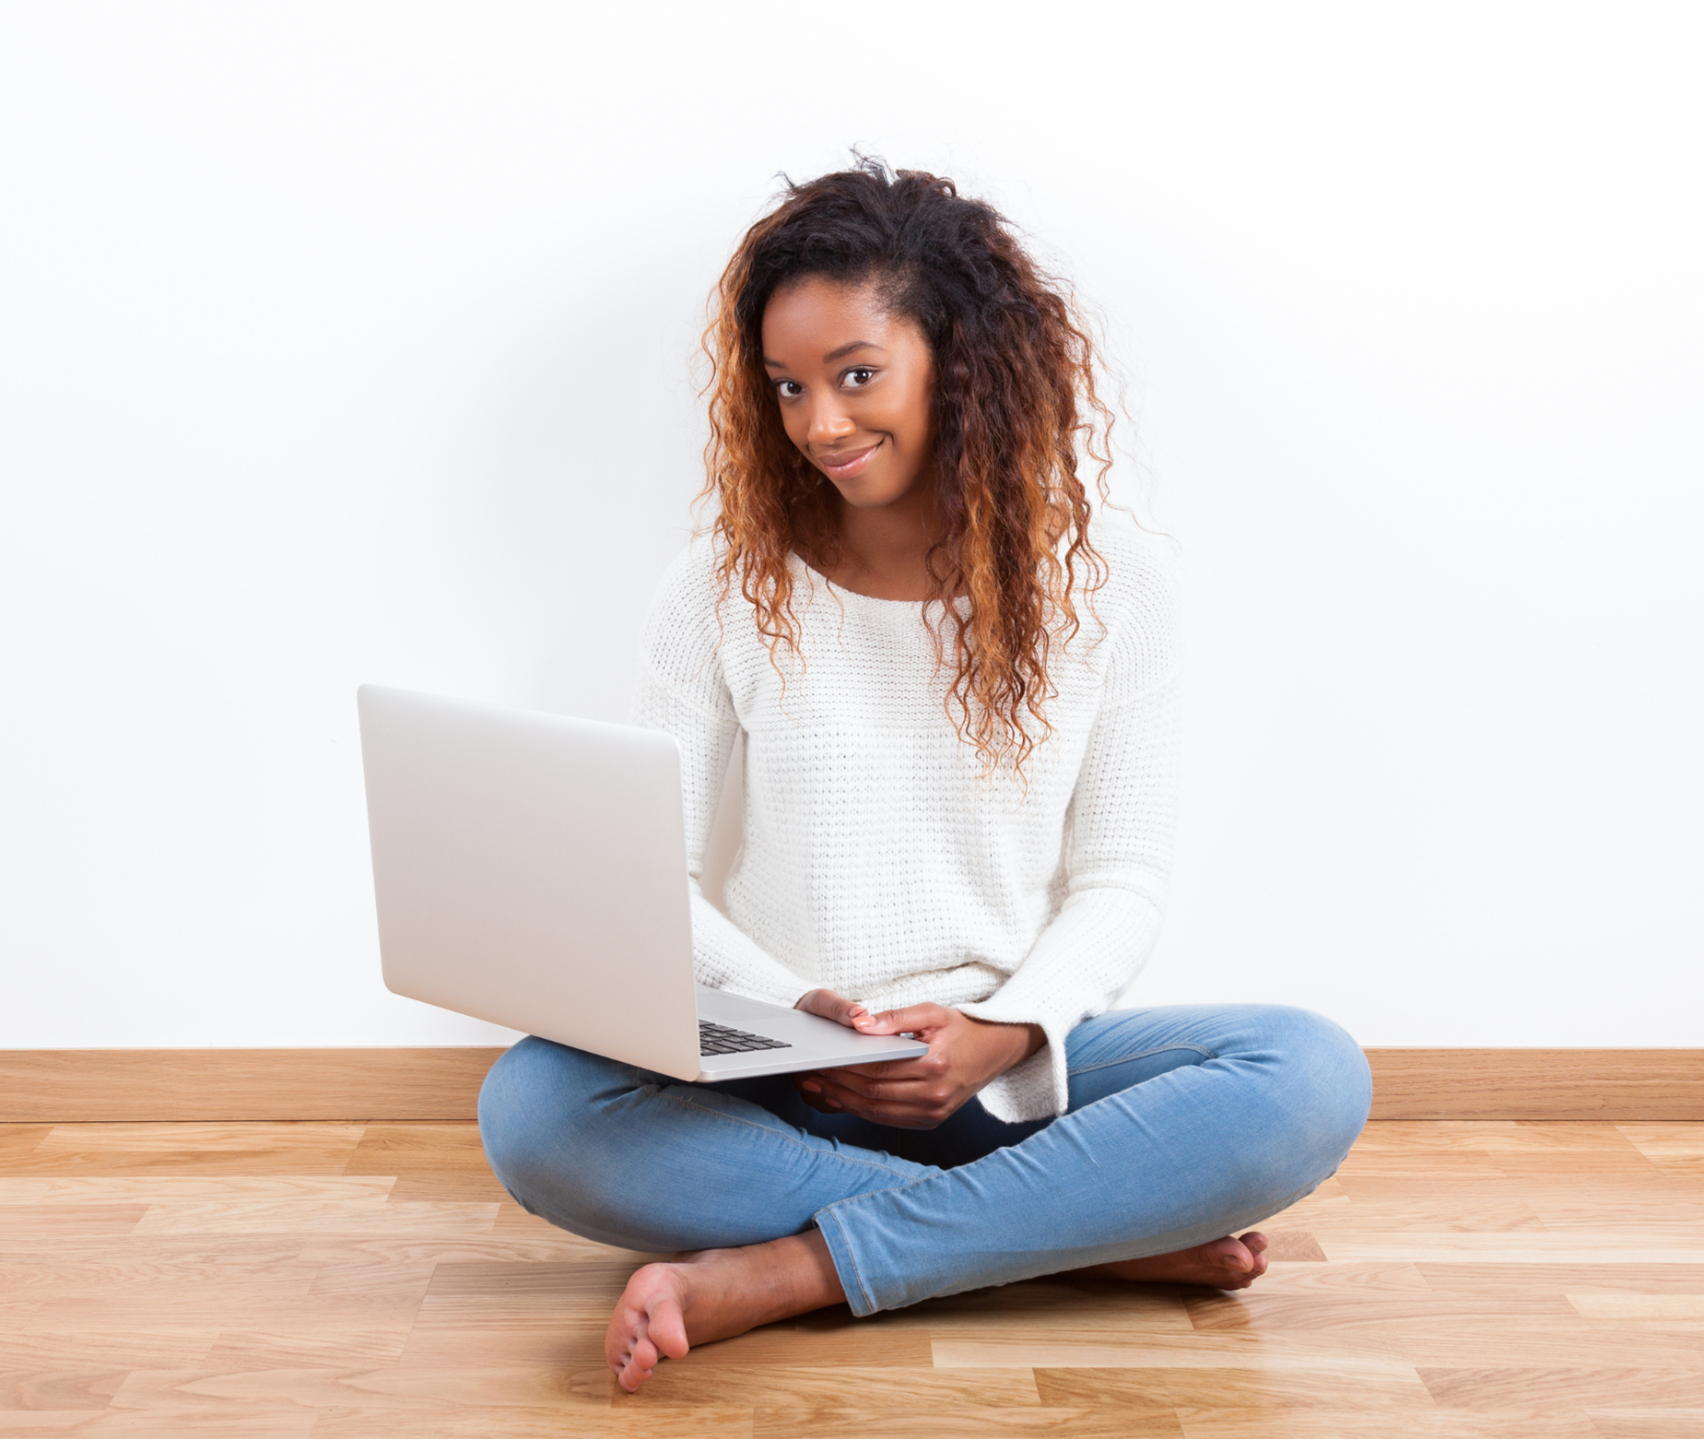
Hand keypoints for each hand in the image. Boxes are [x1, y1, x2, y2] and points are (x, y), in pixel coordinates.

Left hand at [791, 991, 1043, 1128]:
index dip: (846, 1066)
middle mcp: (935, 1095)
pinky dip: (863, 1111)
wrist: (993, 1051)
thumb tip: (861, 1025)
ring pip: (877, 1112)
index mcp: (935, 1065)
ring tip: (820, 1088)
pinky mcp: (931, 1121)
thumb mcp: (932, 1012)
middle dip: (839, 1084)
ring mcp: (934, 1113)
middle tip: (812, 1074)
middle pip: (873, 1093)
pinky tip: (844, 1099)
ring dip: (845, 1101)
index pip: (878, 1069)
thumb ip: (896, 1017)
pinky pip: (889, 1120)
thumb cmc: (959, 1029)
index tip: (822, 1059)